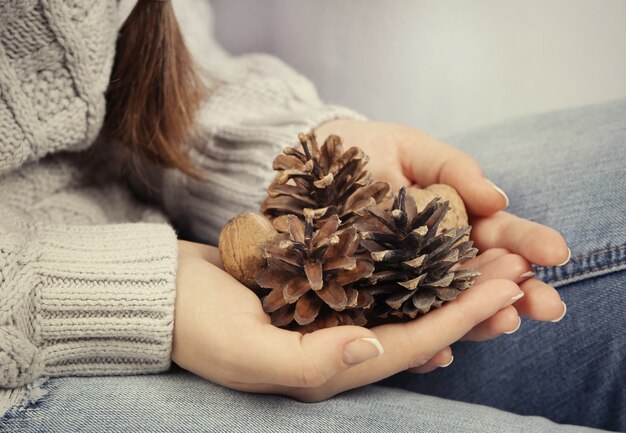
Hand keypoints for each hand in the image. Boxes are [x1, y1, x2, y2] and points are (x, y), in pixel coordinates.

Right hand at [172, 240, 525, 401]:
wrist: (163, 293)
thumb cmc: (195, 324)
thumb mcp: (242, 350)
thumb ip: (308, 362)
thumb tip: (372, 349)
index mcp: (327, 368)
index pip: (410, 345)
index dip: (460, 318)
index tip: (503, 289)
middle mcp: (338, 347)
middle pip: (419, 324)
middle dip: (469, 298)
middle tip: (515, 265)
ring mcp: (331, 318)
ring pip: (405, 300)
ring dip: (447, 278)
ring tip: (488, 251)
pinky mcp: (321, 291)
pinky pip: (378, 281)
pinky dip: (410, 265)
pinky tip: (433, 248)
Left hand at [315, 120, 568, 345]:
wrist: (306, 168)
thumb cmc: (363, 152)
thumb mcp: (411, 148)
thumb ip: (454, 168)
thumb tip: (497, 199)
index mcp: (456, 222)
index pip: (500, 237)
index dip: (529, 243)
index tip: (555, 252)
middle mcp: (436, 259)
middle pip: (484, 281)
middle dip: (519, 293)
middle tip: (546, 305)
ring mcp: (405, 283)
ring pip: (450, 308)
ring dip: (480, 319)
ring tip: (504, 322)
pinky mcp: (371, 300)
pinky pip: (399, 325)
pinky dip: (421, 342)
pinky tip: (438, 352)